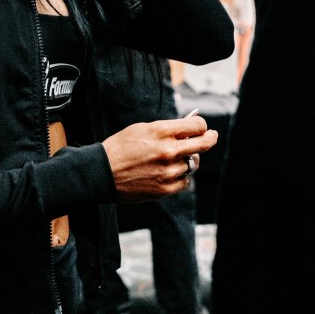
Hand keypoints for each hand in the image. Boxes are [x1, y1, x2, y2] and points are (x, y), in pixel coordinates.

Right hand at [101, 112, 217, 201]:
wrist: (103, 172)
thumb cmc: (120, 147)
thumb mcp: (141, 129)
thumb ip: (166, 129)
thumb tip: (187, 131)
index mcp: (162, 132)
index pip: (197, 125)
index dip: (201, 125)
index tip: (201, 127)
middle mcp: (169, 151)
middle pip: (204, 144)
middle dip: (210, 138)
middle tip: (212, 136)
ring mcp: (169, 171)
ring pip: (192, 164)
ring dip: (186, 160)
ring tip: (171, 159)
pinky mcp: (166, 189)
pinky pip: (185, 181)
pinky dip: (180, 177)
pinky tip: (167, 173)